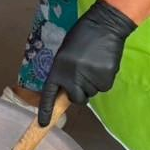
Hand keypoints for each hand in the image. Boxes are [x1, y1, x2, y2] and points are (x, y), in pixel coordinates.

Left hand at [37, 0, 137, 126]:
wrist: (104, 25)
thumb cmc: (82, 36)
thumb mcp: (65, 53)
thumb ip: (64, 71)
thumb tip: (67, 88)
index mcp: (58, 69)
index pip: (49, 94)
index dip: (46, 110)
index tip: (43, 124)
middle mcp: (72, 77)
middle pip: (76, 98)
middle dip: (79, 91)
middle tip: (83, 75)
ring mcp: (90, 79)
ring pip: (91, 92)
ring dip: (91, 83)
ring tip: (93, 63)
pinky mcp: (106, 79)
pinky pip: (103, 87)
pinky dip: (103, 79)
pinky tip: (103, 64)